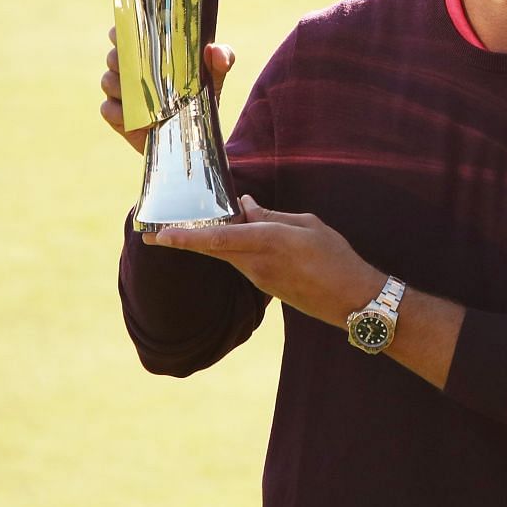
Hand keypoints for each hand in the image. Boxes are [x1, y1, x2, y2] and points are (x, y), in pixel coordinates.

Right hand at [100, 26, 235, 154]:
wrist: (195, 134)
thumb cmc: (202, 96)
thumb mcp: (215, 76)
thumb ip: (223, 58)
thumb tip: (216, 51)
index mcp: (147, 53)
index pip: (125, 33)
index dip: (122, 31)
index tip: (130, 33)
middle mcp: (129, 70)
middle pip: (112, 56)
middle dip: (121, 59)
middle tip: (139, 67)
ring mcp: (120, 93)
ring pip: (107, 81)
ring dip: (119, 85)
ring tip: (141, 95)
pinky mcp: (118, 117)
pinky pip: (107, 109)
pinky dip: (118, 111)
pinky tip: (136, 117)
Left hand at [147, 195, 383, 326]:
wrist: (351, 300)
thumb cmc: (336, 257)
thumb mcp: (307, 225)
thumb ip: (271, 215)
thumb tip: (244, 206)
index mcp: (268, 242)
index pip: (217, 239)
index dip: (185, 238)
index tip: (158, 236)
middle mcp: (257, 263)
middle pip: (213, 248)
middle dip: (185, 240)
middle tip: (154, 233)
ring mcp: (259, 278)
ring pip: (227, 254)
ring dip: (215, 240)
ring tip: (213, 223)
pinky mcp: (265, 286)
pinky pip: (242, 261)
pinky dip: (235, 248)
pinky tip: (241, 236)